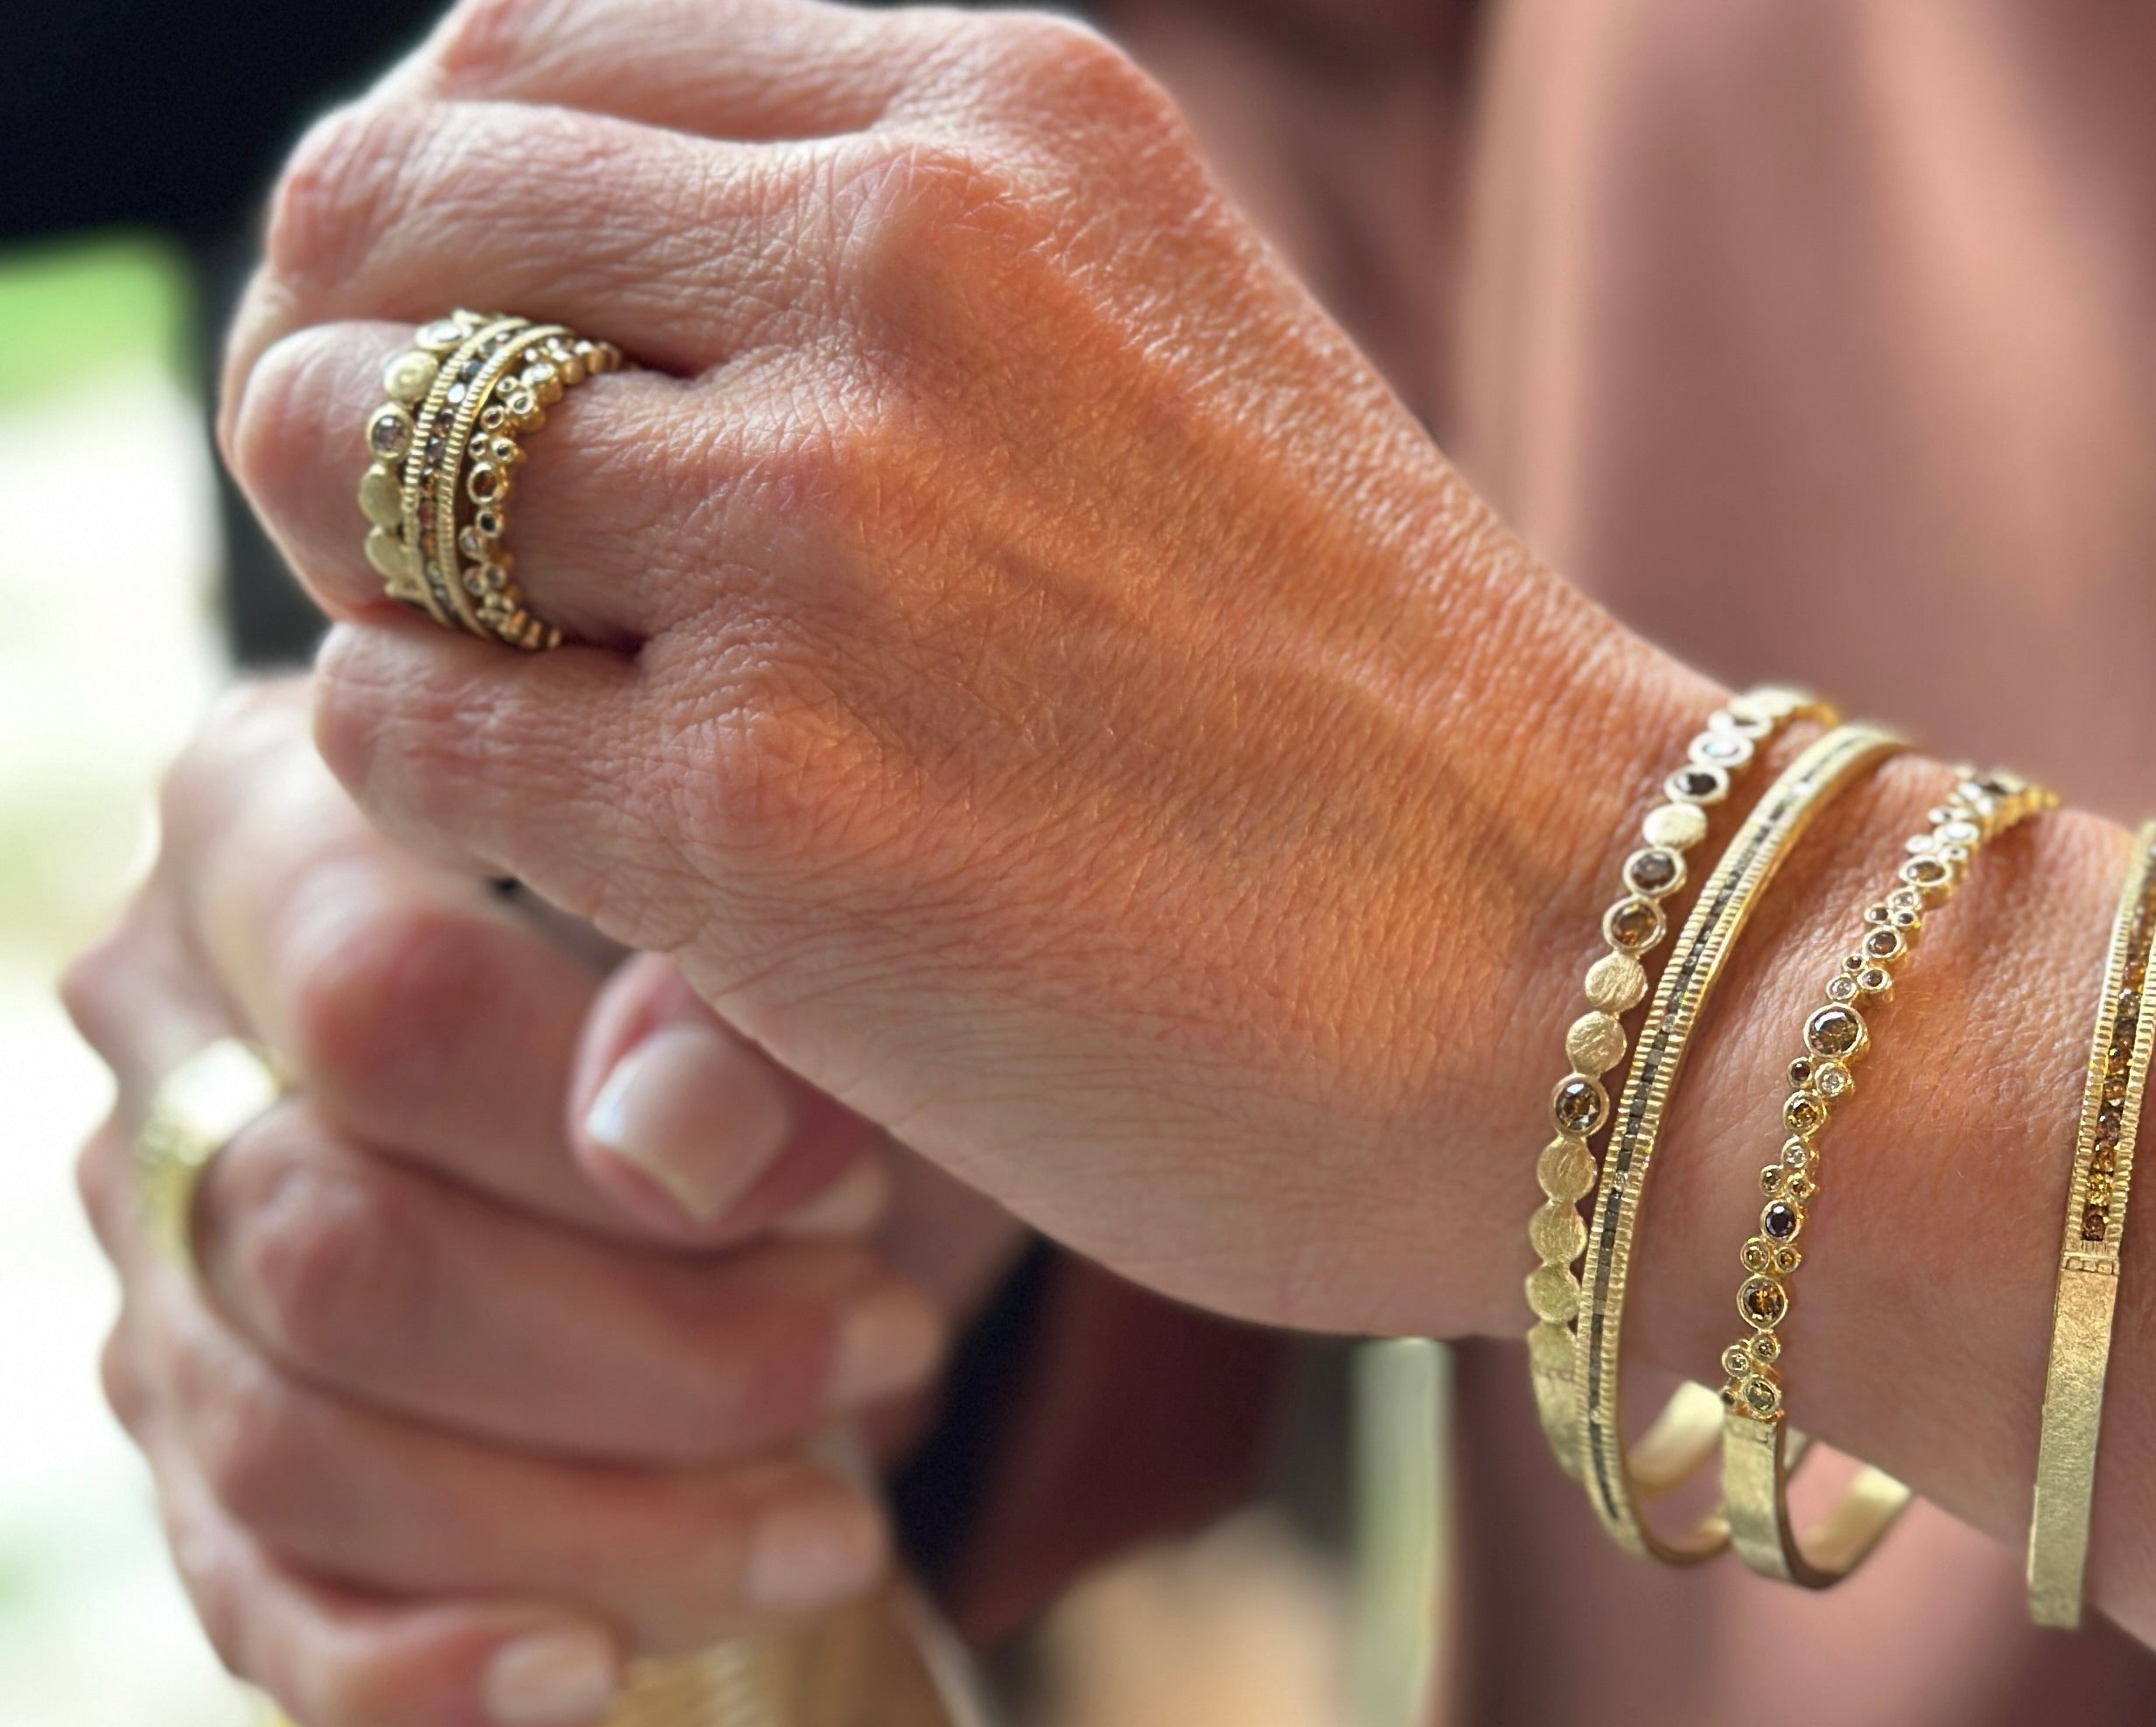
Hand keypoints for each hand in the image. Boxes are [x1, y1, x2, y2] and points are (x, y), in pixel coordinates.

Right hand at [66, 678, 1022, 1726]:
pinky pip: (263, 1612)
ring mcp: (168, 1275)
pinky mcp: (212, 1474)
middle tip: (884, 1346)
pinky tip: (594, 1681)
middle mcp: (171, 1049)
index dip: (613, 1133)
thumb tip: (676, 1142)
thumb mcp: (811, 947)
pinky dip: (427, 1674)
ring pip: (302, 1454)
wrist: (775, 1125)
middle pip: (336, 1256)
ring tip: (834, 1525)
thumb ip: (741, 995)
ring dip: (604, 1525)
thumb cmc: (783, 999)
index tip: (851, 1190)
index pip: (378, 1007)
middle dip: (655, 1353)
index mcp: (280, 834)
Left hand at [219, 0, 1712, 1341]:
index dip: (432, 237)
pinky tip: (599, 868)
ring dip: (392, 603)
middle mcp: (897, 265)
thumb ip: (882, 318)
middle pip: (383, 227)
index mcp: (1003, 123)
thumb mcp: (1163, 380)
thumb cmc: (1382, 745)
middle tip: (447, 578)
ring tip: (537, 724)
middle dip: (356, 404)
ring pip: (345, 470)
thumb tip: (527, 377)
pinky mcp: (764, 807)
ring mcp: (818, 533)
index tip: (480, 397)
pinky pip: (403, 731)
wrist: (1600, 994)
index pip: (515, 60)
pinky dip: (446, 801)